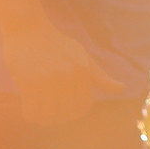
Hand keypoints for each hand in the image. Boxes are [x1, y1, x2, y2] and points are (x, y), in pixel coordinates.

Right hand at [2, 22, 120, 124]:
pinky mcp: (29, 80)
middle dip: (58, 118)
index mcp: (82, 70)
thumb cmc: (56, 45)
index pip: (82, 107)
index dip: (73, 114)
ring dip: (44, 119)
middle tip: (50, 115)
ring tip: (40, 115)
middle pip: (66, 113)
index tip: (64, 111)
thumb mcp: (82, 56)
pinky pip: (32, 109)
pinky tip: (29, 111)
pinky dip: (31, 115)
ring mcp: (47, 78)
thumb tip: (121, 88)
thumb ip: (100, 76)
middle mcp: (67, 74)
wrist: (27, 28)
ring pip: (49, 115)